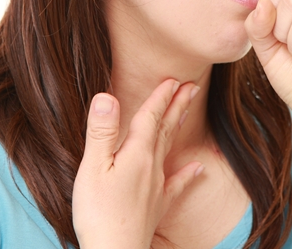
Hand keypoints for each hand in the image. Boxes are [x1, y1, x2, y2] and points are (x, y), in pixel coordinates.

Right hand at [72, 79, 203, 248]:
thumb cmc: (99, 214)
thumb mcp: (93, 168)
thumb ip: (102, 132)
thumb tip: (107, 95)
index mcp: (136, 154)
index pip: (150, 117)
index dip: (160, 96)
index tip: (172, 78)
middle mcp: (151, 167)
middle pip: (165, 129)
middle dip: (176, 105)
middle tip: (192, 85)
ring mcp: (156, 187)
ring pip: (169, 149)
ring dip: (177, 127)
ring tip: (188, 110)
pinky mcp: (155, 206)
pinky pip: (176, 185)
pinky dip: (187, 175)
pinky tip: (199, 169)